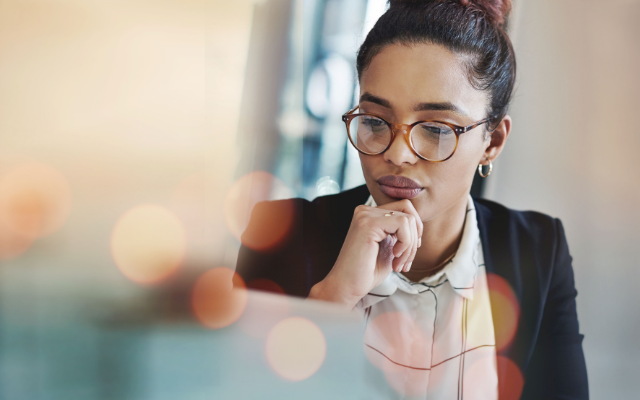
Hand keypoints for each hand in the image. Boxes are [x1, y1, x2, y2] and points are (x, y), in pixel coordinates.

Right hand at [308, 199, 422, 308]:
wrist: (347, 287)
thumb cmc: (367, 271)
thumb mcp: (389, 247)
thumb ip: (400, 233)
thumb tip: (418, 224)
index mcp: (370, 215)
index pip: (404, 208)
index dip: (414, 230)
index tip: (408, 252)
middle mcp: (366, 211)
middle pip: (408, 210)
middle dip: (414, 238)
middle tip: (404, 261)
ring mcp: (365, 215)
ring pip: (408, 219)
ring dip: (409, 246)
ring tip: (398, 264)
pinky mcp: (368, 223)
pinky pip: (403, 224)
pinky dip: (405, 244)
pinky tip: (394, 257)